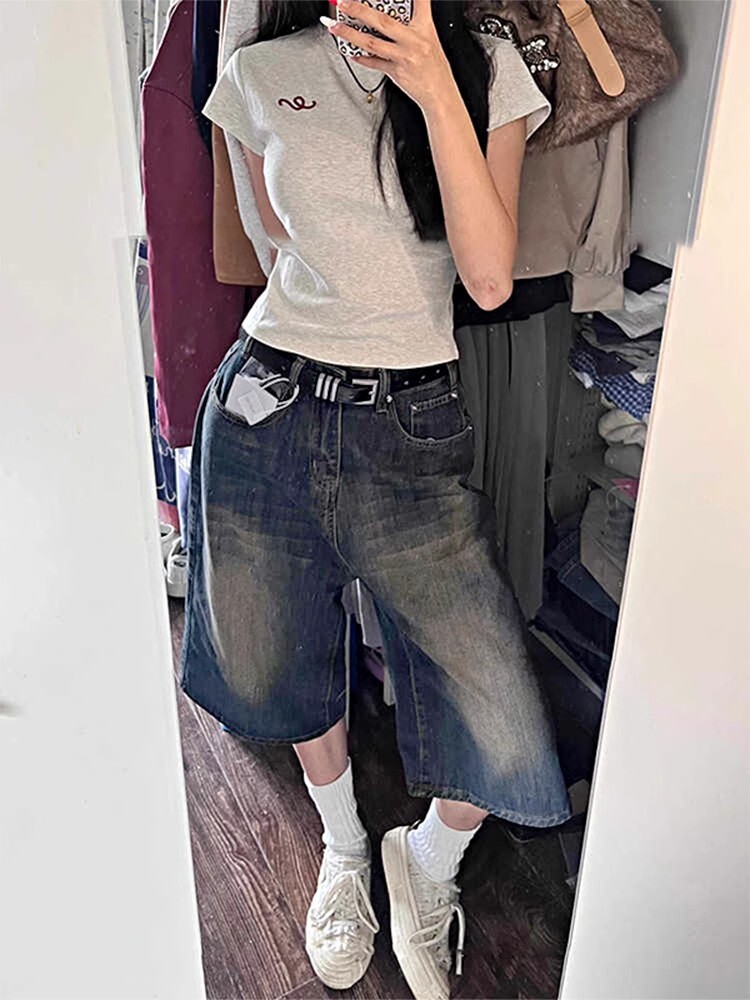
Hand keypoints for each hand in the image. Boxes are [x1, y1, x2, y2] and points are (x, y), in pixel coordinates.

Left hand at [325, 0, 455, 113]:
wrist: (440, 94)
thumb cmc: (435, 68)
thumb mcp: (431, 39)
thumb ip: (415, 23)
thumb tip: (389, 16)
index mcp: (425, 28)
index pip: (419, 1)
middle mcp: (413, 40)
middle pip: (382, 21)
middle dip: (359, 10)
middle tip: (343, 3)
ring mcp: (404, 56)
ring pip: (371, 42)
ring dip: (349, 34)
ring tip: (335, 26)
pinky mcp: (396, 72)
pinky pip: (374, 63)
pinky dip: (361, 57)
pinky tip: (350, 52)